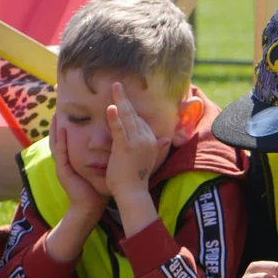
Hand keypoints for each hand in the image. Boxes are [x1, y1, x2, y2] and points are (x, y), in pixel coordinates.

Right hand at [49, 115, 106, 219]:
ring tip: (55, 113)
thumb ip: (107, 152)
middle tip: (59, 106)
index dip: (73, 124)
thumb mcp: (103, 165)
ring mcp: (63, 165)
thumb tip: (121, 138)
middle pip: (62, 137)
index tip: (76, 109)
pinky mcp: (63, 171)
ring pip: (57, 142)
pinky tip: (61, 131)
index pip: (73, 137)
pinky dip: (60, 141)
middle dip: (59, 122)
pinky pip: (60, 153)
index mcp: (76, 157)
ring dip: (55, 128)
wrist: (92, 205)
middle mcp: (68, 159)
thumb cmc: (100, 186)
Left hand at [105, 82, 169, 200]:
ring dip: (120, 101)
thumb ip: (157, 147)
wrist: (132, 193)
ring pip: (128, 117)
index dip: (130, 108)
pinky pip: (119, 129)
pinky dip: (115, 118)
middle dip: (125, 99)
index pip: (140, 120)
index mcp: (151, 141)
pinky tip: (110, 107)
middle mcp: (146, 139)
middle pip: (134, 114)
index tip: (122, 97)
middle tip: (117, 84)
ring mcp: (137, 143)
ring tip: (115, 87)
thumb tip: (166, 139)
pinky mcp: (125, 148)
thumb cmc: (136, 178)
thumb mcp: (148, 159)